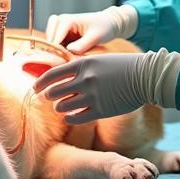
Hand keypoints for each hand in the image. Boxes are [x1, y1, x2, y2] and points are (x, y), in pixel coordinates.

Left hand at [34, 49, 179, 124]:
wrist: (143, 76)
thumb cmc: (120, 66)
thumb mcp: (96, 60)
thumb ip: (78, 67)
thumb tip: (58, 77)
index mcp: (82, 65)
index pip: (52, 75)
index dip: (40, 83)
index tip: (35, 87)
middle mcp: (84, 80)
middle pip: (54, 92)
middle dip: (48, 96)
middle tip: (48, 98)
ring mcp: (92, 96)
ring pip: (63, 107)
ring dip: (59, 108)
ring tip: (61, 107)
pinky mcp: (101, 111)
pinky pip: (76, 118)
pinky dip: (69, 118)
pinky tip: (70, 117)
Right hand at [45, 5, 137, 54]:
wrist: (108, 23)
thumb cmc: (104, 27)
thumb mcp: (96, 36)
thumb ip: (83, 44)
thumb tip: (69, 51)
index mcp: (67, 20)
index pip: (55, 38)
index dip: (57, 51)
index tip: (63, 63)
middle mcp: (60, 21)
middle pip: (48, 40)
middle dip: (54, 51)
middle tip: (65, 62)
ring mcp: (60, 28)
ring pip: (49, 43)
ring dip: (56, 51)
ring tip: (67, 60)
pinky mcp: (62, 34)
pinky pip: (55, 45)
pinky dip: (59, 51)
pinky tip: (68, 58)